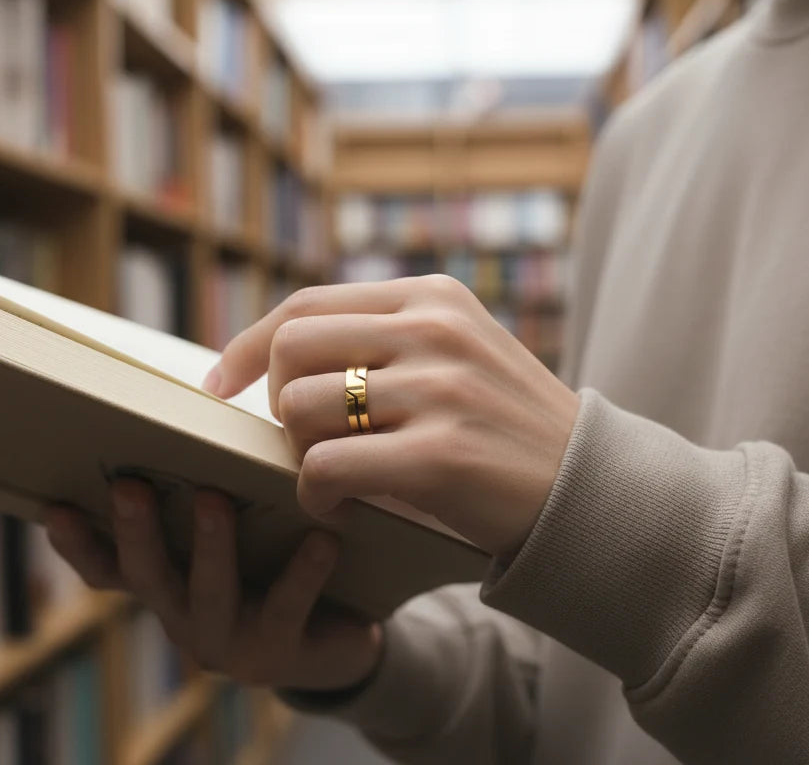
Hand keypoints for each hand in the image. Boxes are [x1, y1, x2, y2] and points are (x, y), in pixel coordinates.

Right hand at [45, 480, 383, 691]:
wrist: (337, 643)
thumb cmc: (275, 567)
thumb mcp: (237, 534)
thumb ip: (208, 492)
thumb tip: (201, 405)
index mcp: (165, 584)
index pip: (105, 568)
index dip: (76, 543)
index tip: (55, 506)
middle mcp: (183, 617)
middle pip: (147, 576)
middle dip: (136, 530)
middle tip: (129, 485)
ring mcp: (227, 641)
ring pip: (209, 592)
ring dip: (209, 546)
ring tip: (213, 499)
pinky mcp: (279, 652)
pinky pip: (286, 607)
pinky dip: (303, 571)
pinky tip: (322, 538)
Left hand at [204, 274, 580, 558]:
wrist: (589, 492)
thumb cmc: (507, 430)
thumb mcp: (458, 354)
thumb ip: (385, 340)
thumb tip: (278, 355)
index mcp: (433, 298)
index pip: (307, 304)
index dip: (248, 344)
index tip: (219, 384)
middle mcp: (434, 330)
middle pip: (291, 348)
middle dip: (274, 403)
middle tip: (299, 442)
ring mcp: (440, 389)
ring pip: (301, 407)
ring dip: (298, 454)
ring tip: (330, 477)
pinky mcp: (440, 454)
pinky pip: (324, 467)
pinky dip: (314, 496)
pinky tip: (340, 509)